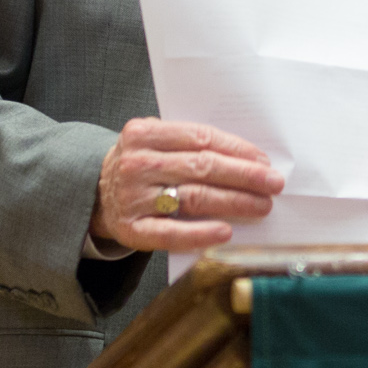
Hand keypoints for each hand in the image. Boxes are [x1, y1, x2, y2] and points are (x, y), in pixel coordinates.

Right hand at [92, 119, 282, 252]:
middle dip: (244, 176)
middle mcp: (136, 163)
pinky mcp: (131, 229)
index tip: (263, 161)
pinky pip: (171, 233)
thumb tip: (248, 158)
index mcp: (143, 133)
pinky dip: (200, 233)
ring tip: (261, 206)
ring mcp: (132, 197)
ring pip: (193, 198)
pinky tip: (226, 232)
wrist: (95, 194)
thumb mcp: (154, 143)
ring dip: (234, 202)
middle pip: (202, 167)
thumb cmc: (140, 166)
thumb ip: (189, 143)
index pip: (200, 137)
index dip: (237, 149)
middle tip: (273, 184)